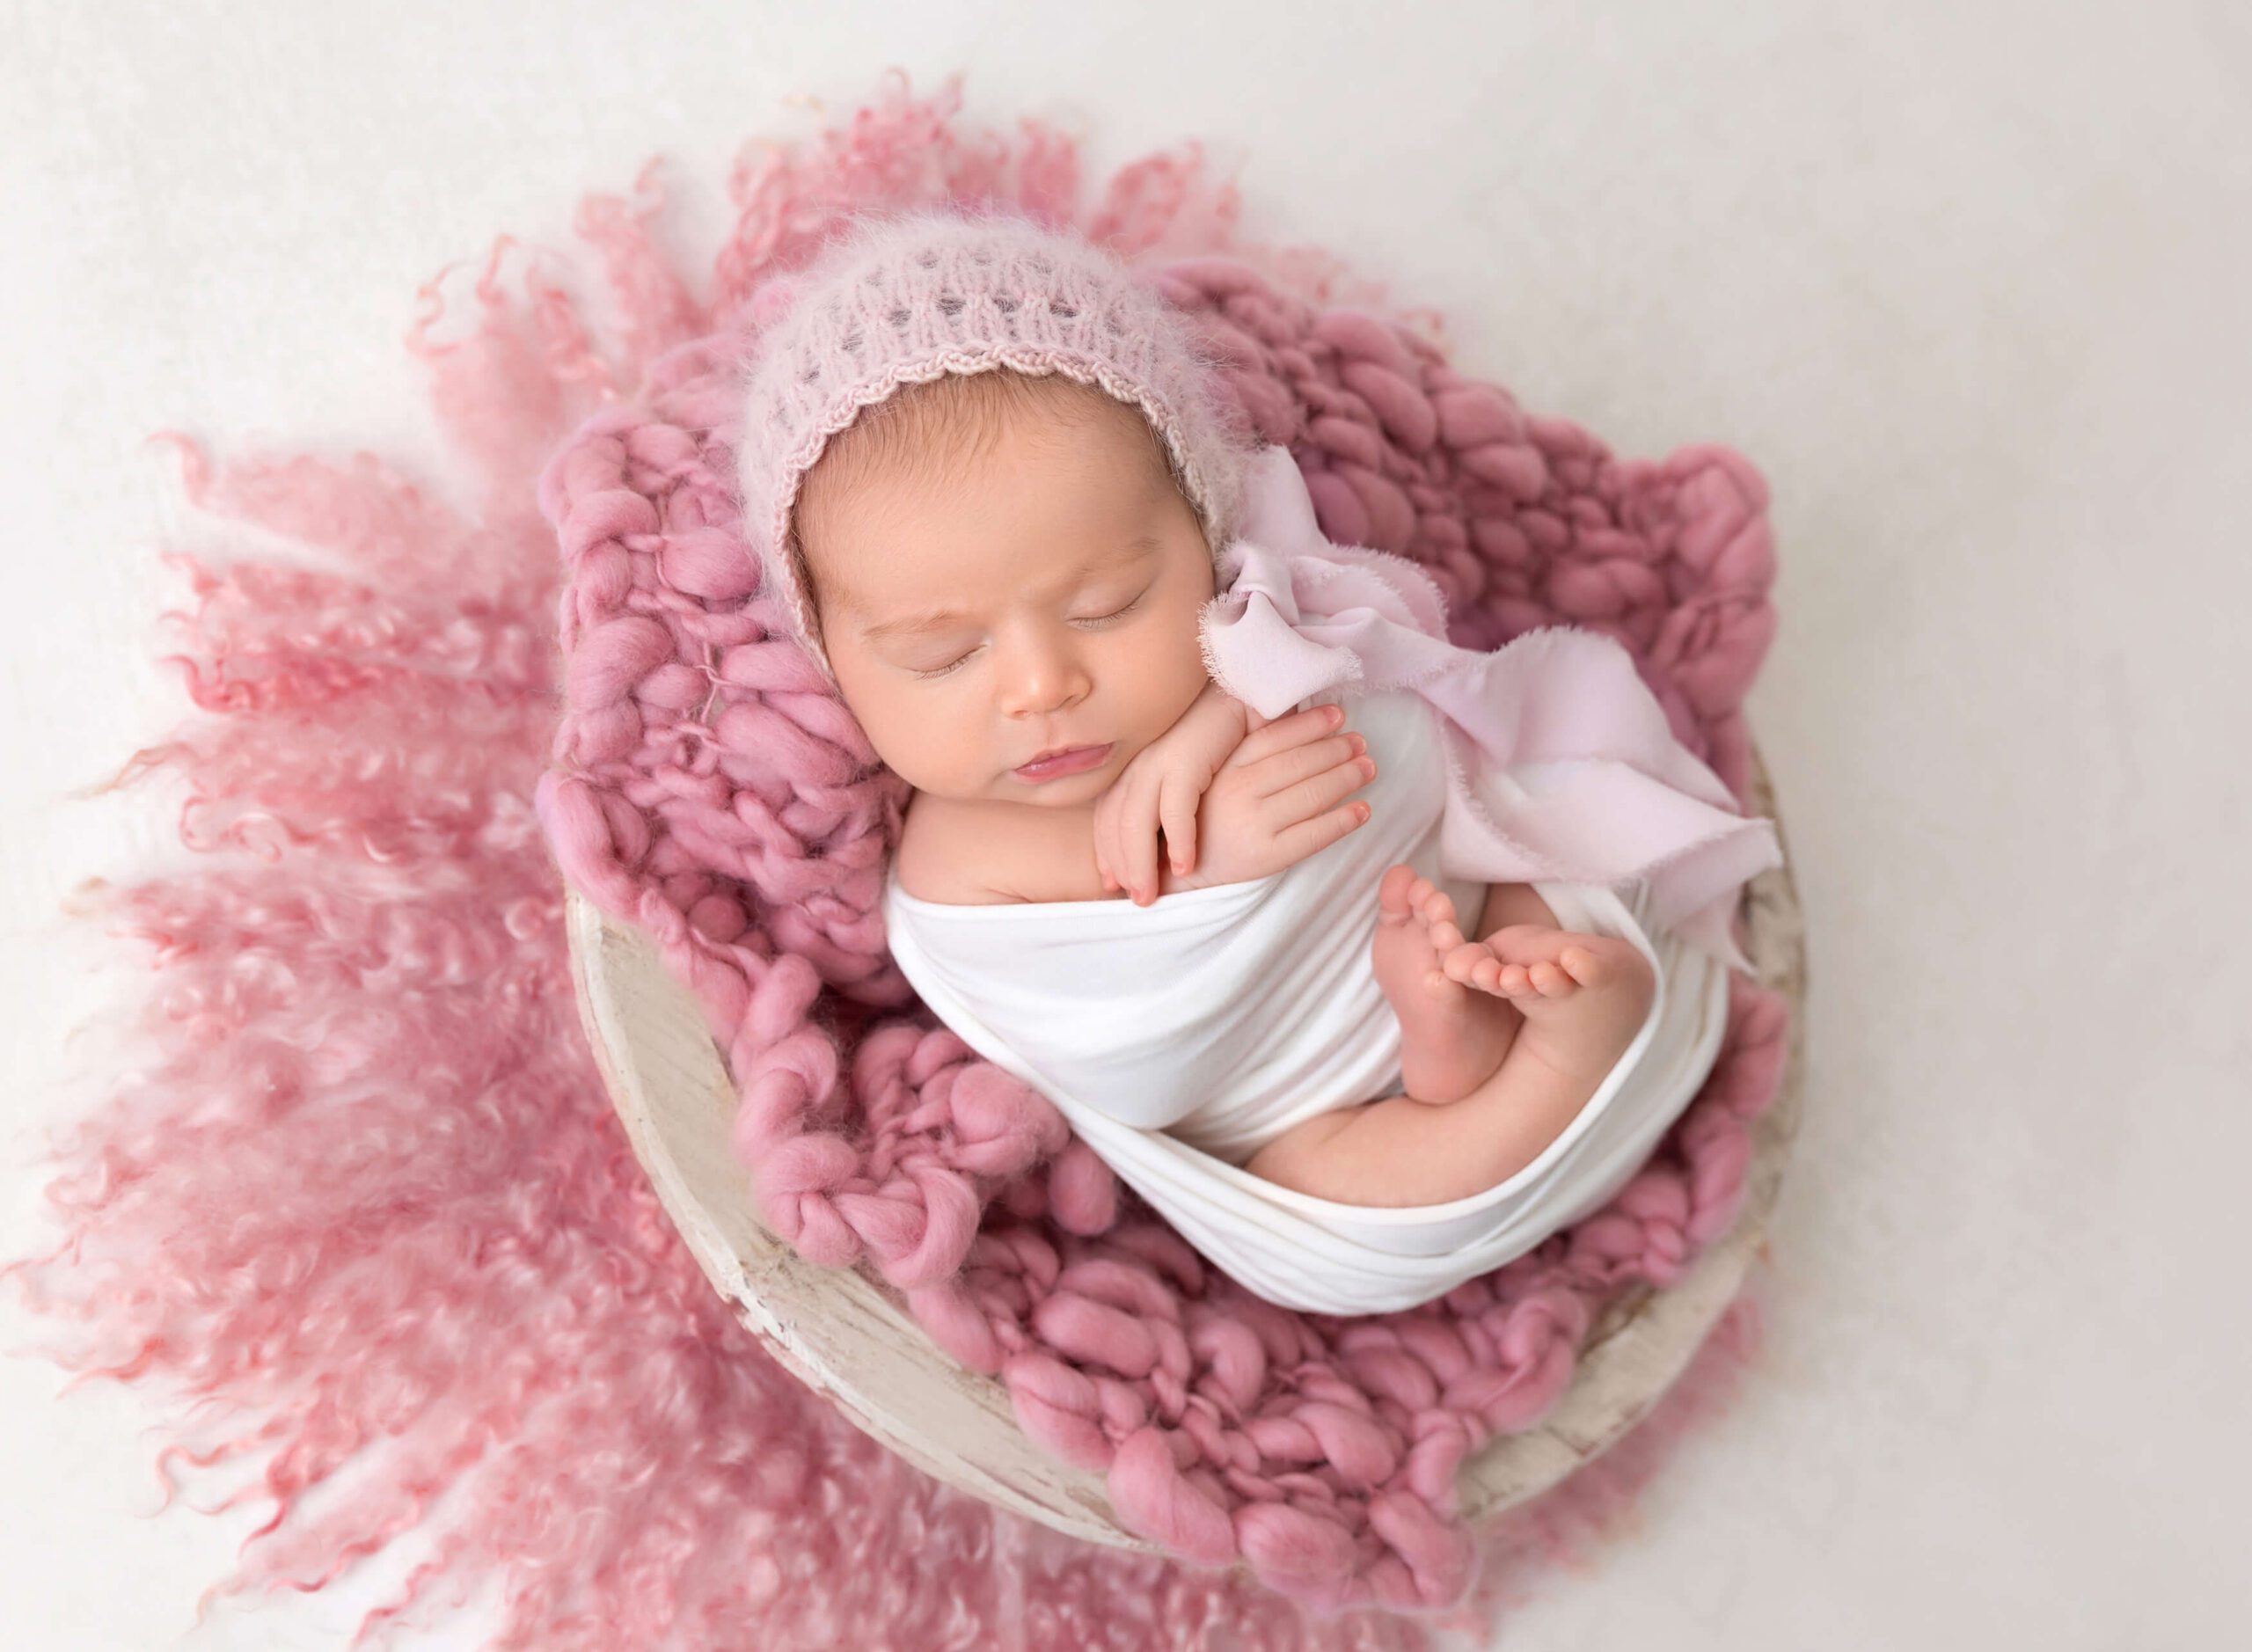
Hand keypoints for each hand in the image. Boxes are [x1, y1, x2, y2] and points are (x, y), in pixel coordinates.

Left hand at [1093, 681, 1250, 905]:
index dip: (1107, 853)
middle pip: (1115, 826)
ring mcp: (1158, 761)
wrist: (1240, 688)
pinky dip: (1180, 840)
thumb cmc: (1217, 734)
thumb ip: (1171, 797)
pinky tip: (1186, 865)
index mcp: (1135, 768)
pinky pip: (1176, 809)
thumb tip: (1166, 838)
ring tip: (1151, 894)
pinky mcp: (1185, 758)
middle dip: (1122, 866)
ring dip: (1142, 863)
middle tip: (1137, 900)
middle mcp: (1138, 766)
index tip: (1113, 884)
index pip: (1107, 818)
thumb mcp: (1185, 768)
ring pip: (1137, 823)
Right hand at [1169, 700, 1375, 893]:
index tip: (1338, 715)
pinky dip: (1343, 820)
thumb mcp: (1217, 776)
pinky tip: (1363, 810)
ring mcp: (1253, 824)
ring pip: (1311, 795)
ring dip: (1347, 778)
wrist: (1182, 870)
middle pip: (1299, 764)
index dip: (1311, 724)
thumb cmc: (1210, 816)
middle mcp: (1239, 791)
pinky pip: (1313, 835)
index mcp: (1227, 767)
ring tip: (1368, 769)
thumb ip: (1249, 751)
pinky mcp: (1265, 856)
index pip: (1277, 737)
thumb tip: (1296, 718)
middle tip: (1361, 744)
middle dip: (1337, 750)